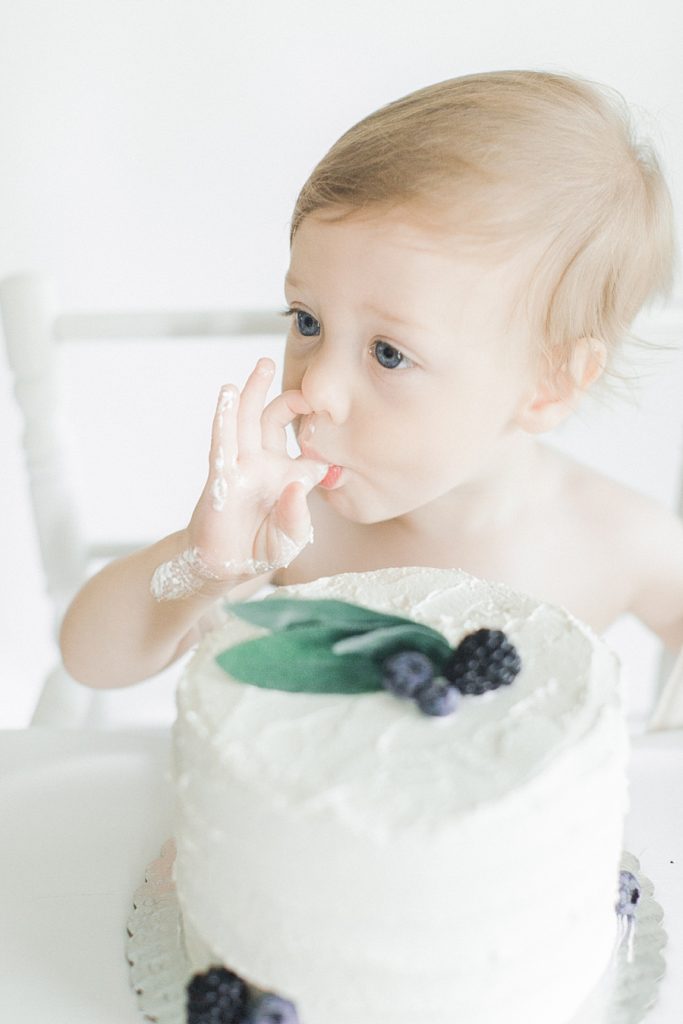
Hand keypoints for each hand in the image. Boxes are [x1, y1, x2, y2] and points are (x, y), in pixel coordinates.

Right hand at [185, 357, 327, 582]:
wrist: (224, 567)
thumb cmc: (259, 550)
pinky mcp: (221, 477)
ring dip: (254, 393)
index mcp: (289, 476)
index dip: (322, 434)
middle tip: (307, 383)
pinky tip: (227, 395)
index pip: (309, 447)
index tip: (337, 418)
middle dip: (289, 400)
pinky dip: (224, 419)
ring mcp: (242, 467)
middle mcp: (265, 464)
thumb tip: (295, 490)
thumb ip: (296, 520)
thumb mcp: (289, 540)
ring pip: (248, 422)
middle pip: (275, 421)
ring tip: (262, 366)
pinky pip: (223, 444)